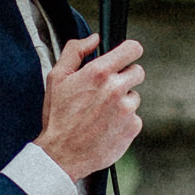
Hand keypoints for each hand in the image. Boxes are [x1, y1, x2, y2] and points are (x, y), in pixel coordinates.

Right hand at [35, 36, 142, 180]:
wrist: (62, 154)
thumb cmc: (58, 117)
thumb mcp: (56, 78)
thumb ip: (75, 52)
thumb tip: (93, 39)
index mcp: (99, 73)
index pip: (132, 49)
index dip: (129, 52)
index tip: (125, 57)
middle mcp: (116, 89)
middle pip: (137, 72)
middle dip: (124, 77)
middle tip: (106, 91)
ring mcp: (127, 109)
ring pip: (134, 96)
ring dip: (123, 101)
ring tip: (101, 113)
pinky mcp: (133, 127)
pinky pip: (134, 117)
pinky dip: (124, 121)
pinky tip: (106, 126)